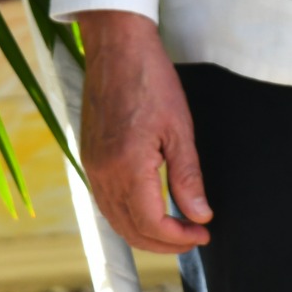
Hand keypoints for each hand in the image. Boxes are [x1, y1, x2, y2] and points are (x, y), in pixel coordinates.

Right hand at [73, 11, 211, 253]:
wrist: (116, 48)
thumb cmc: (150, 80)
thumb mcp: (180, 130)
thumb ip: (188, 178)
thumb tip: (199, 215)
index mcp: (127, 167)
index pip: (151, 223)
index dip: (179, 237)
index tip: (202, 234)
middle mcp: (103, 174)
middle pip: (132, 230)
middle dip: (164, 243)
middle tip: (193, 238)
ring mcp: (92, 168)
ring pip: (116, 221)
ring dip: (145, 234)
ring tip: (174, 231)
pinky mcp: (89, 160)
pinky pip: (106, 203)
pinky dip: (128, 217)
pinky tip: (149, 213)